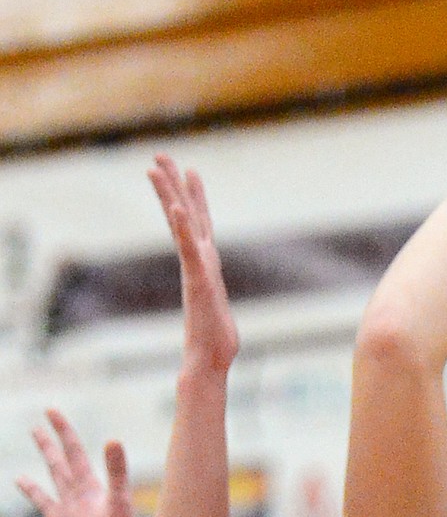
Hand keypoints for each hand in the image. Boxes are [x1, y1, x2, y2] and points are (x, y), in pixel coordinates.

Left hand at [17, 408, 135, 516]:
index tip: (50, 411)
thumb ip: (117, 472)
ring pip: (46, 504)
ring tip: (18, 479)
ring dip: (33, 490)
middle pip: (57, 472)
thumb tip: (112, 440)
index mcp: (86, 492)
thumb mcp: (121, 503)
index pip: (74, 454)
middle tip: (35, 430)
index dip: (63, 432)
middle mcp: (71, 506)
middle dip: (48, 450)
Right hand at [149, 157, 238, 376]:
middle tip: (159, 156)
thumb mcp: (220, 308)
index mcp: (204, 264)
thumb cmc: (216, 340)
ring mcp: (195, 269)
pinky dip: (183, 229)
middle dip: (172, 184)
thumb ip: (215, 296)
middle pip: (183, 214)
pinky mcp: (197, 282)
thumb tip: (215, 298)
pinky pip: (188, 250)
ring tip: (157, 169)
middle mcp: (197, 261)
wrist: (210, 360)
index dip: (193, 196)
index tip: (189, 170)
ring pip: (180, 225)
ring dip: (170, 195)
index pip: (197, 222)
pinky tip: (177, 209)